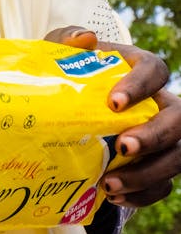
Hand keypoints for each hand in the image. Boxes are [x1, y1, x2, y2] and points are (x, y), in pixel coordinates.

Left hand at [45, 26, 180, 206]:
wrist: (68, 108)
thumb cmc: (70, 74)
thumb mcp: (63, 54)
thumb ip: (68, 40)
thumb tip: (85, 38)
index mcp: (140, 68)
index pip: (155, 70)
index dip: (142, 86)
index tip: (114, 103)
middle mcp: (160, 102)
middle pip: (177, 118)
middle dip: (154, 136)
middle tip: (123, 147)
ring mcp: (163, 136)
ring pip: (176, 155)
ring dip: (147, 173)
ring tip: (110, 182)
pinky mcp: (157, 165)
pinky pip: (163, 184)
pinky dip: (142, 193)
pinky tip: (113, 194)